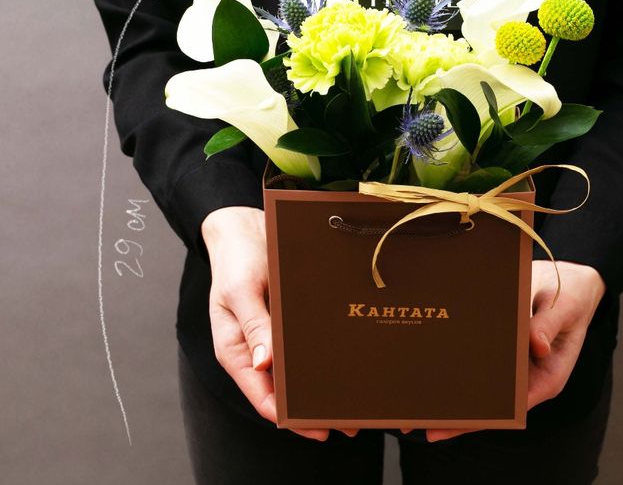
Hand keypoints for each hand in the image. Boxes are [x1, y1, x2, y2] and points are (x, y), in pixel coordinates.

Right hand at [202, 206, 358, 441]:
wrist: (243, 225)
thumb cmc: (236, 257)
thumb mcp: (240, 289)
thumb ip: (253, 326)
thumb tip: (266, 365)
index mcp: (237, 350)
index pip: (263, 396)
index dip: (290, 417)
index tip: (319, 429)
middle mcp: (256, 349)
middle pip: (284, 391)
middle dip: (313, 408)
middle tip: (349, 421)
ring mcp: (272, 337)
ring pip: (297, 372)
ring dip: (322, 385)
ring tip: (355, 400)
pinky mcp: (288, 322)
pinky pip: (305, 347)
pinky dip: (323, 358)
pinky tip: (347, 363)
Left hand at [424, 260, 605, 441]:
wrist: (573, 279)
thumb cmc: (572, 295)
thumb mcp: (564, 308)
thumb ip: (549, 326)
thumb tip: (536, 345)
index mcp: (547, 375)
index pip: (513, 406)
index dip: (485, 417)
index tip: (457, 423)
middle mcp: (528, 375)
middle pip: (492, 401)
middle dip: (459, 412)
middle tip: (420, 421)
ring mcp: (514, 363)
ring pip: (482, 383)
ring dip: (453, 389)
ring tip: (417, 401)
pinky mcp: (504, 346)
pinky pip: (480, 358)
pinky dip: (459, 362)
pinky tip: (432, 364)